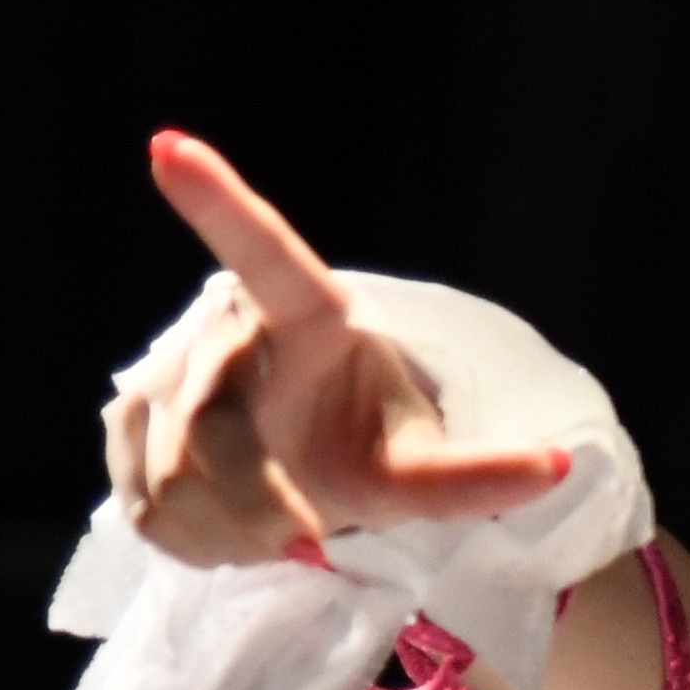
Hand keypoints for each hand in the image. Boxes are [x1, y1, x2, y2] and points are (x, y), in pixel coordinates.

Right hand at [107, 131, 574, 565]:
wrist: (321, 479)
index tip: (169, 149)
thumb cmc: (377, 448)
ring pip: (175, 473)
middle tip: (309, 539)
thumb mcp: (429, 468)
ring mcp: (173, 374)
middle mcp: (231, 329)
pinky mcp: (134, 424)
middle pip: (213, 425)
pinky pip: (145, 500)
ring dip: (234, 530)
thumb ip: (478, 474)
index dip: (220, 203)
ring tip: (280, 533)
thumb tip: (556, 463)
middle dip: (262, 504)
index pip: (265, 254)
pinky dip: (196, 539)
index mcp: (309, 315)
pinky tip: (232, 533)